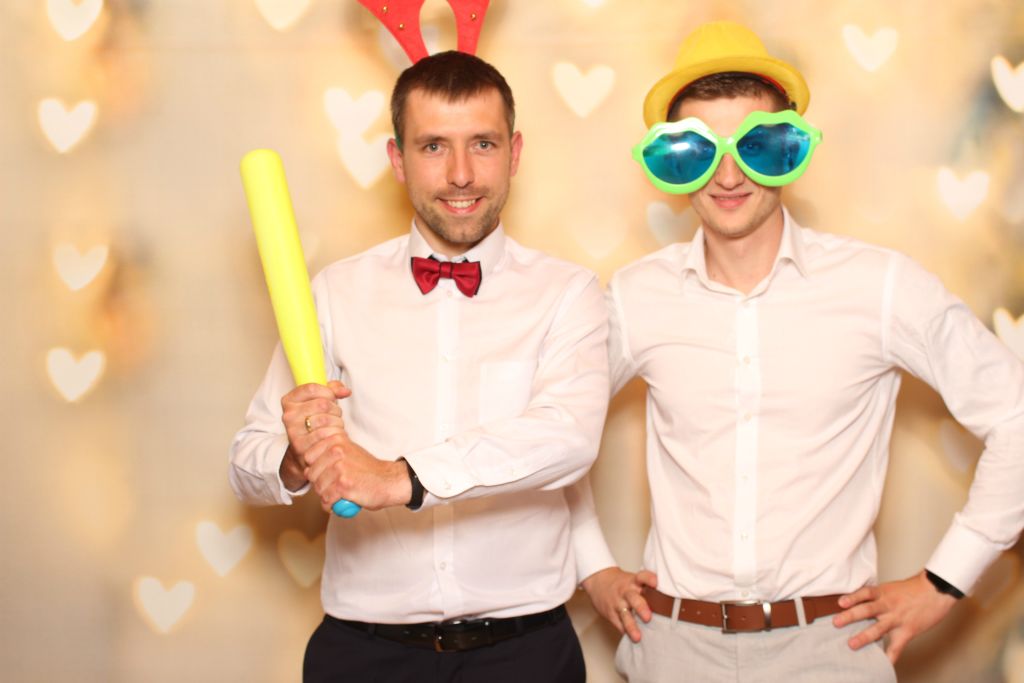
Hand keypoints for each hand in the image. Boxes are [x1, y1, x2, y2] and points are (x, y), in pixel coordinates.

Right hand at [279, 381, 350, 489]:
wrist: (306, 448)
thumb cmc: (314, 420)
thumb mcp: (319, 401)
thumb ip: (332, 390)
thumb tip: (345, 391)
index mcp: (289, 400)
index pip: (312, 389)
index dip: (328, 392)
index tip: (332, 397)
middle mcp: (288, 415)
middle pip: (322, 404)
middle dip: (335, 409)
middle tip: (335, 415)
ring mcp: (293, 431)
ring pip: (326, 420)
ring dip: (337, 422)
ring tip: (335, 425)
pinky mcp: (300, 446)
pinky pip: (325, 435)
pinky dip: (335, 434)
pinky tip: (333, 435)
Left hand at [304, 435, 410, 511]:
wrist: (388, 480)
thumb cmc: (368, 470)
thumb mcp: (348, 451)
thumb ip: (329, 454)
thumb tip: (308, 467)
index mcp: (335, 441)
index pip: (308, 456)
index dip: (315, 468)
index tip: (326, 472)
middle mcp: (336, 452)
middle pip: (311, 474)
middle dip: (319, 483)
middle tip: (333, 486)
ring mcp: (339, 468)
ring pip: (318, 488)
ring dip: (325, 496)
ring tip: (339, 494)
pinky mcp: (342, 485)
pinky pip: (326, 500)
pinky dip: (331, 505)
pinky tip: (341, 501)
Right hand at [581, 567, 657, 641]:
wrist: (599, 581)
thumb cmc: (623, 583)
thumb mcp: (633, 580)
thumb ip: (647, 589)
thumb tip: (670, 602)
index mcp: (633, 581)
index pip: (641, 577)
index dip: (648, 579)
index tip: (655, 583)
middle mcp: (626, 591)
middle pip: (633, 598)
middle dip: (641, 608)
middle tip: (648, 617)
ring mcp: (617, 603)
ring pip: (624, 615)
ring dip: (631, 626)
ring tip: (637, 637)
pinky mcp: (610, 613)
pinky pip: (617, 623)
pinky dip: (624, 631)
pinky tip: (630, 638)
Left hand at [832, 571, 957, 662]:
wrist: (936, 590)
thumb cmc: (913, 589)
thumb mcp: (891, 588)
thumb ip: (877, 596)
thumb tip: (859, 603)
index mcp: (883, 593)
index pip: (864, 593)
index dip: (852, 597)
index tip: (839, 602)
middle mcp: (888, 605)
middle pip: (866, 610)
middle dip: (850, 617)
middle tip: (836, 622)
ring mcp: (897, 619)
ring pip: (878, 628)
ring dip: (863, 637)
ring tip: (851, 644)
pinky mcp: (907, 631)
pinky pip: (897, 646)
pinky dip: (890, 656)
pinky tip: (883, 665)